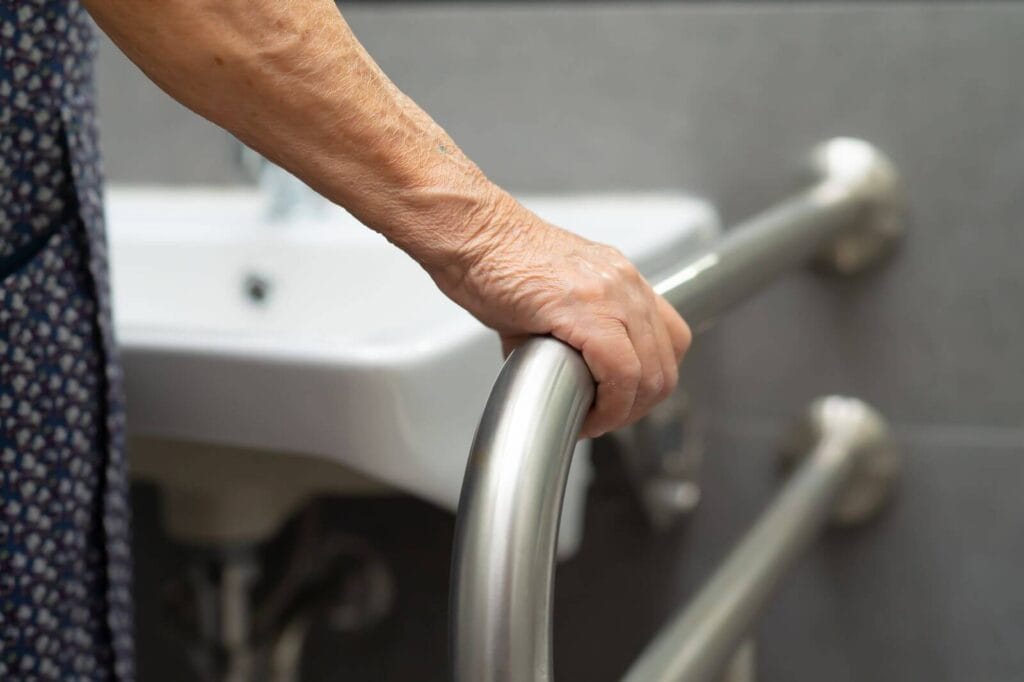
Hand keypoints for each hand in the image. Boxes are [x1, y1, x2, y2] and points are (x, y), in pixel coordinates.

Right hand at [430, 192, 690, 438]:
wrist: (472, 235)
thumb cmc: (495, 262)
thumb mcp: (550, 297)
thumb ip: (571, 333)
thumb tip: (563, 376)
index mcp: (621, 279)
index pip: (670, 340)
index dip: (649, 382)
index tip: (619, 402)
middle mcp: (626, 283)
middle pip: (666, 365)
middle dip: (636, 407)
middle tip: (601, 418)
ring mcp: (612, 293)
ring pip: (650, 374)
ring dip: (623, 411)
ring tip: (591, 419)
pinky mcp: (586, 309)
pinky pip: (621, 373)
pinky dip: (608, 406)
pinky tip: (582, 414)